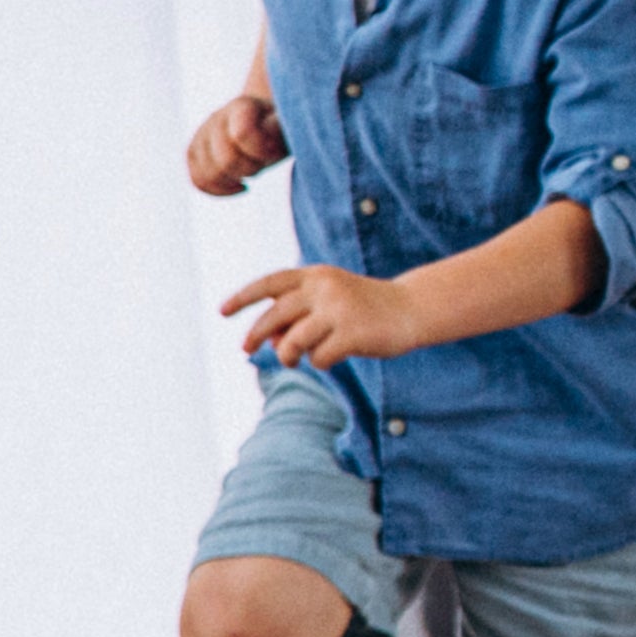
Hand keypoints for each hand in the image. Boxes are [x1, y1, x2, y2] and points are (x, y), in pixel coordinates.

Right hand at [188, 92, 286, 195]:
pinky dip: (219, 190)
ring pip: (208, 173)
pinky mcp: (195, 152)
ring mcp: (203, 134)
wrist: (273, 117)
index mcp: (244, 106)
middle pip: (225, 160)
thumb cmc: (288, 123)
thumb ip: (277, 129)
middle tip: (264, 163)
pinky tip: (242, 186)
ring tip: (253, 170)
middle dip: (249, 168)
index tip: (275, 152)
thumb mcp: (293, 123)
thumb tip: (247, 137)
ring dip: (234, 179)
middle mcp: (218, 117)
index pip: (242, 134)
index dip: (261, 152)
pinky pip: (198, 180)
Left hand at [223, 265, 424, 368]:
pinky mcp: (352, 333)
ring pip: (292, 342)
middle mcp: (324, 288)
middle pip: (274, 316)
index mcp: (316, 275)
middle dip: (255, 336)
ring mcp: (339, 310)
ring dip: (288, 355)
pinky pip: (318, 357)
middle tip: (246, 350)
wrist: (412, 309)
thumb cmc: (364, 307)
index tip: (222, 312)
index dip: (243, 298)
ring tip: (294, 360)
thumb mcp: (328, 302)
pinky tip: (332, 356)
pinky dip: (320, 361)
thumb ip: (298, 316)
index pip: (270, 284)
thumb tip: (269, 343)